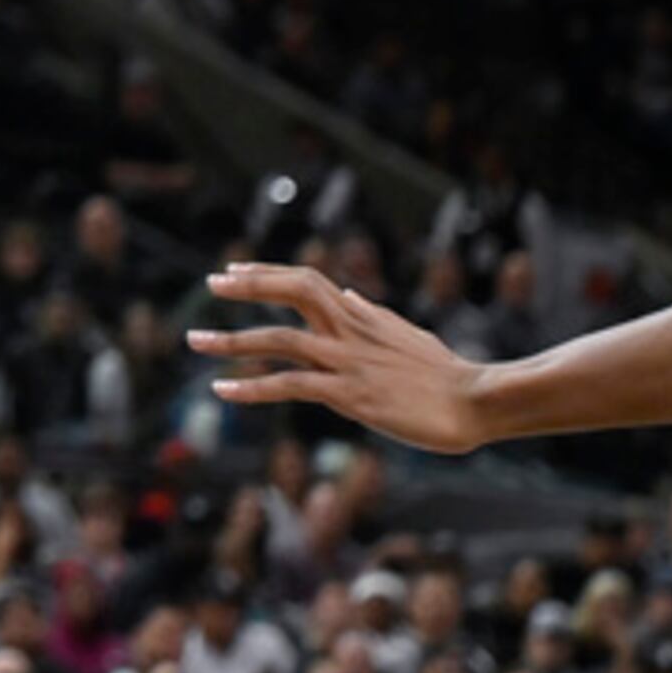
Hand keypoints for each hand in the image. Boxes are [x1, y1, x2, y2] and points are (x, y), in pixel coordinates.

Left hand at [188, 265, 490, 452]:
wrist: (477, 401)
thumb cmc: (446, 374)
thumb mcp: (407, 334)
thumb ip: (372, 315)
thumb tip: (347, 293)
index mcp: (362, 315)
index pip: (308, 280)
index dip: (269, 273)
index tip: (235, 271)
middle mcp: (351, 330)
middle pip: (294, 290)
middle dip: (250, 285)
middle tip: (211, 283)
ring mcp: (348, 361)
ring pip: (280, 339)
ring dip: (232, 340)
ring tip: (194, 340)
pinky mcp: (349, 394)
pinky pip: (290, 386)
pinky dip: (252, 387)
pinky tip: (222, 390)